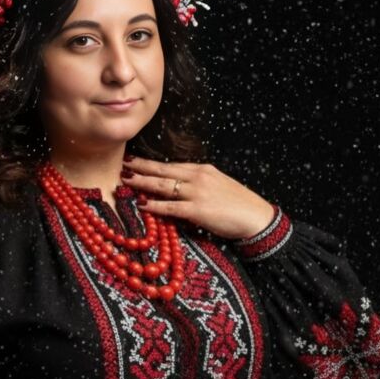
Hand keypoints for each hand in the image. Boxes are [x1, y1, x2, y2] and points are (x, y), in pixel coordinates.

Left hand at [121, 156, 275, 239]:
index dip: (152, 164)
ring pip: (163, 186)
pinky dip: (155, 205)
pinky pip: (171, 207)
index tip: (135, 161)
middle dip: (141, 168)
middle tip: (123, 165)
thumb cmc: (239, 204)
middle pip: (163, 170)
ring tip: (126, 181)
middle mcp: (198, 177)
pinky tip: (142, 204)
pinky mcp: (198, 210)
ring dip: (143, 183)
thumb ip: (198, 183)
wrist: (256, 217)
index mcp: (202, 169)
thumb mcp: (218, 185)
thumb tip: (179, 186)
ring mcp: (197, 192)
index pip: (171, 165)